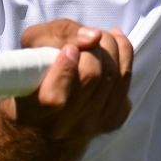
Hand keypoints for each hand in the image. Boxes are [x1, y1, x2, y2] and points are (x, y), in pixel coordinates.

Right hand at [9, 20, 132, 141]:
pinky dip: (123, 58)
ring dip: (110, 48)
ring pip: (114, 77)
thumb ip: (59, 35)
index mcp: (34, 111)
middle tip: (87, 38)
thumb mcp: (34, 43)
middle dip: (93, 47)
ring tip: (99, 40)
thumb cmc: (35, 71)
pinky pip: (126, 83)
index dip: (65, 69)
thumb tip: (94, 37)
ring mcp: (89, 126)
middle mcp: (62, 125)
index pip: (55, 98)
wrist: (48, 112)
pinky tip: (110, 53)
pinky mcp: (112, 121)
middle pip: (91, 77)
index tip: (68, 50)